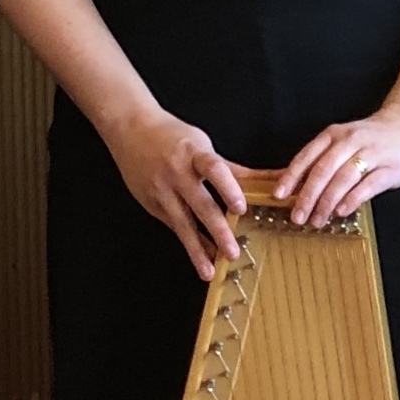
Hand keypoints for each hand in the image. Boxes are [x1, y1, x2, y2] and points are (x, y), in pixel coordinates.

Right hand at [101, 103, 249, 278]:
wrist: (130, 128)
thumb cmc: (173, 136)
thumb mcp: (201, 144)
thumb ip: (230, 168)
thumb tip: (269, 180)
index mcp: (194, 153)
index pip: (214, 169)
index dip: (228, 188)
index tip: (241, 207)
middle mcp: (177, 173)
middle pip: (200, 204)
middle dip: (217, 230)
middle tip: (232, 251)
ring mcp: (162, 191)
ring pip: (182, 224)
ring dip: (197, 249)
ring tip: (209, 270)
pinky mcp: (152, 204)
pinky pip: (174, 227)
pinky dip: (189, 243)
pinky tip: (201, 257)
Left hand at [273, 100, 399, 227]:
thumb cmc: (371, 138)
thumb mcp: (342, 142)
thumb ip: (318, 161)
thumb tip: (284, 181)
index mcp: (334, 135)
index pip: (307, 156)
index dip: (291, 177)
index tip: (279, 195)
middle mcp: (351, 141)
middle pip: (323, 169)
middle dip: (307, 196)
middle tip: (298, 217)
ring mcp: (372, 153)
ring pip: (344, 178)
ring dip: (327, 201)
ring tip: (317, 219)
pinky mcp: (391, 168)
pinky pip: (368, 184)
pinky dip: (352, 199)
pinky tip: (342, 211)